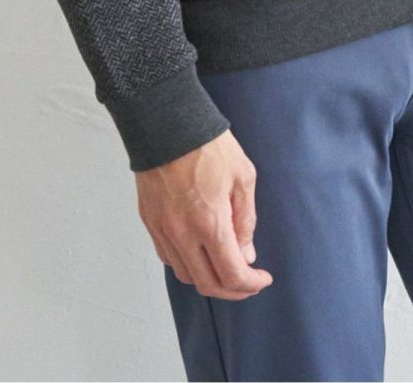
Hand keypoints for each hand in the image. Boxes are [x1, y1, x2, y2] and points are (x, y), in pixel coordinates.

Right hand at [135, 129, 273, 299]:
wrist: (166, 123)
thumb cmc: (207, 145)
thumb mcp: (242, 176)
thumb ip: (246, 220)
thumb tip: (246, 253)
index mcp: (209, 222)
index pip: (232, 274)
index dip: (251, 284)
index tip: (262, 278)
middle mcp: (182, 233)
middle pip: (207, 285)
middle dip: (232, 291)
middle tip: (248, 281)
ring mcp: (162, 230)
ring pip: (185, 275)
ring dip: (208, 279)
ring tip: (225, 266)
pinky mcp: (150, 222)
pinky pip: (168, 257)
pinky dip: (187, 264)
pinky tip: (200, 251)